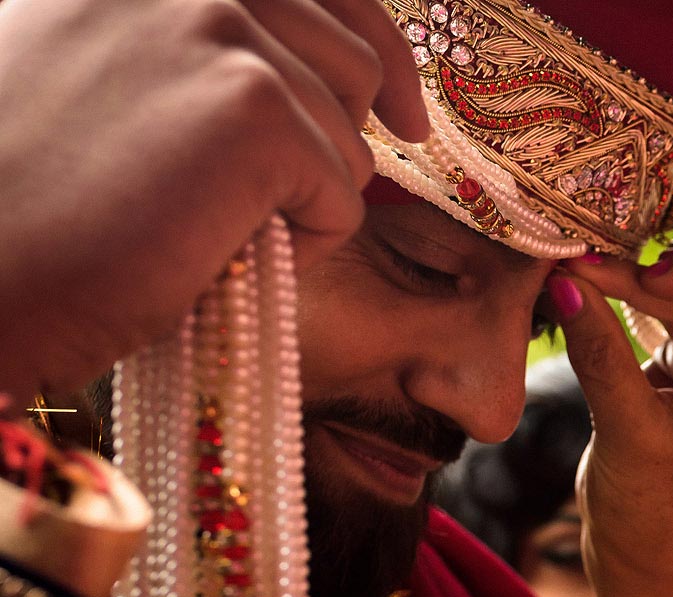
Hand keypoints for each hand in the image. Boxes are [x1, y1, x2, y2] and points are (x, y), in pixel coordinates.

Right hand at [0, 0, 429, 398]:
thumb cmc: (30, 207)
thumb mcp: (102, 82)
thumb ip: (187, 56)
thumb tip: (309, 80)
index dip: (371, 48)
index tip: (401, 111)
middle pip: (351, 53)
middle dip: (346, 134)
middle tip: (312, 195)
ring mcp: (218, 32)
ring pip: (348, 133)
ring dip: (310, 197)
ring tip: (219, 231)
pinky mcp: (251, 109)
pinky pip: (344, 193)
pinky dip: (307, 242)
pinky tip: (223, 254)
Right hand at [553, 246, 672, 596]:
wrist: (631, 543)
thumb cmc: (649, 509)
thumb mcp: (628, 431)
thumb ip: (600, 354)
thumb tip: (567, 279)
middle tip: (645, 271)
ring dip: (648, 279)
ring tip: (589, 270)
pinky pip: (662, 308)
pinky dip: (630, 292)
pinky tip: (591, 279)